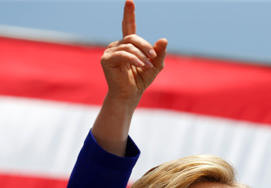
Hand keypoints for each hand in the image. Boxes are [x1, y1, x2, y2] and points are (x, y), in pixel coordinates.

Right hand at [92, 0, 166, 155]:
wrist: (130, 95)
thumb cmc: (141, 80)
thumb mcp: (155, 65)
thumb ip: (159, 53)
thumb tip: (163, 39)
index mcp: (128, 45)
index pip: (128, 26)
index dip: (129, 14)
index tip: (129, 1)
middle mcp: (117, 45)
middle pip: (132, 37)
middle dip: (145, 46)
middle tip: (153, 57)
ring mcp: (110, 51)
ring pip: (128, 45)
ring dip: (141, 55)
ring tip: (148, 66)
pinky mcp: (106, 59)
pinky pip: (122, 53)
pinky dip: (134, 58)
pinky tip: (141, 65)